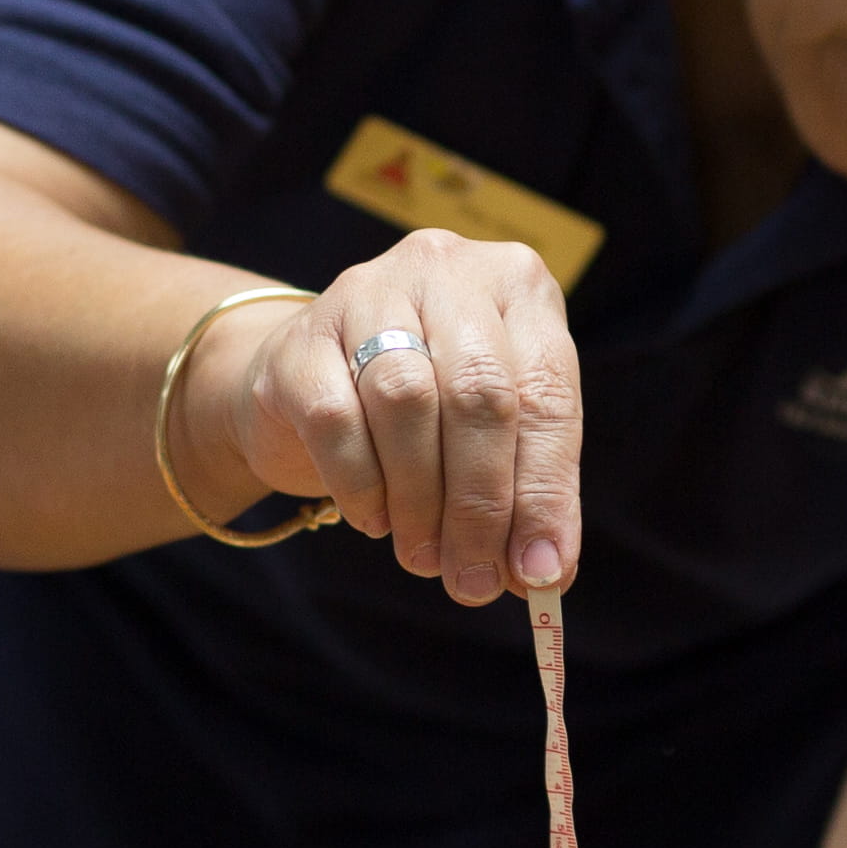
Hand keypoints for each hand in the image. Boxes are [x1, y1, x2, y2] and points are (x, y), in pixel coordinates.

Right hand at [200, 231, 583, 602]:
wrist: (305, 384)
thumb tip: (544, 572)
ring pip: (407, 402)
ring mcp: (366, 292)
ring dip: (421, 500)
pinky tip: (374, 518)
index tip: (541, 571)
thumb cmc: (424, 410)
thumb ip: (526, 491)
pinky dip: (362, 485)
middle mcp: (445, 270)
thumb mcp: (491, 435)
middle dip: (482, 503)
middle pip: (479, 393)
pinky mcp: (300, 338)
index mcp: (515, 285)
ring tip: (424, 555)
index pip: (546, 393)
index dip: (546, 491)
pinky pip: (337, 418)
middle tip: (475, 577)